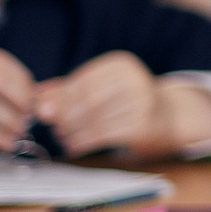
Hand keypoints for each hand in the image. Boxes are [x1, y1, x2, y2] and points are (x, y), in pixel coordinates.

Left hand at [35, 53, 210, 157]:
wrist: (173, 118)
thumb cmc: (129, 101)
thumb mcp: (104, 88)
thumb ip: (70, 88)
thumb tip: (37, 95)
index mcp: (122, 64)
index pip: (82, 80)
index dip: (59, 97)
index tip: (42, 111)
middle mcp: (135, 80)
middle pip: (87, 99)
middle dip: (64, 116)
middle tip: (52, 127)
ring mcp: (142, 103)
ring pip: (94, 119)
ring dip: (72, 132)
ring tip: (62, 138)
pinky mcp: (143, 126)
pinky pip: (103, 135)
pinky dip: (83, 142)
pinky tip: (74, 147)